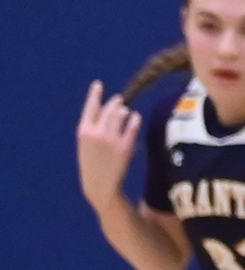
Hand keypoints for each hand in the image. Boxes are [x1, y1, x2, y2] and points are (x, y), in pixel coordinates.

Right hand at [76, 82, 140, 206]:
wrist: (100, 185)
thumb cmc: (93, 164)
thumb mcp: (86, 144)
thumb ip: (94, 127)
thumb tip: (112, 110)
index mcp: (83, 131)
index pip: (90, 107)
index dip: (95, 94)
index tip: (98, 84)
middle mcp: (97, 132)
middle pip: (109, 109)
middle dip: (115, 103)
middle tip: (119, 100)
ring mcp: (111, 138)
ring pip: (121, 114)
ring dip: (125, 110)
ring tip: (126, 110)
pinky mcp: (126, 146)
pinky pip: (133, 126)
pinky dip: (135, 119)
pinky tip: (136, 118)